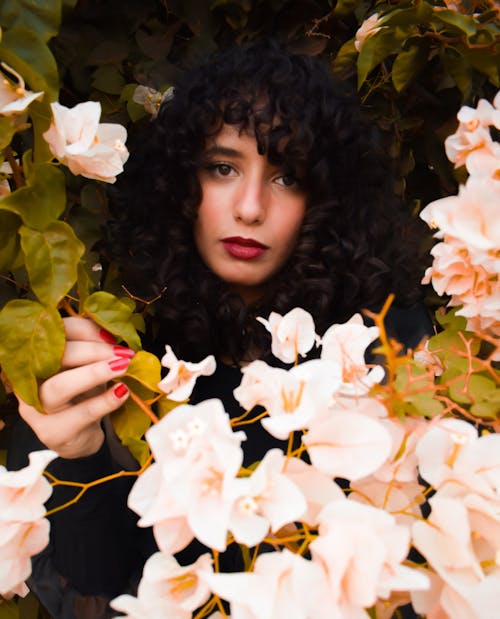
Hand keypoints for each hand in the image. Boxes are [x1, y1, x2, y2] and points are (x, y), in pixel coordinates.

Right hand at [16, 317, 134, 458]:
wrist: (79, 437)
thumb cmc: (82, 395)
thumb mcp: (88, 368)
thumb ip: (95, 350)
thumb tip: (113, 336)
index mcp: (37, 358)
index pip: (55, 334)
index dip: (84, 330)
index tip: (112, 336)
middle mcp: (30, 381)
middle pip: (55, 357)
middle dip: (93, 350)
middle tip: (122, 354)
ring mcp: (37, 409)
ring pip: (59, 386)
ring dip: (94, 373)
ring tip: (121, 367)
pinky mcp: (53, 432)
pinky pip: (81, 414)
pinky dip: (105, 401)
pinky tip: (122, 392)